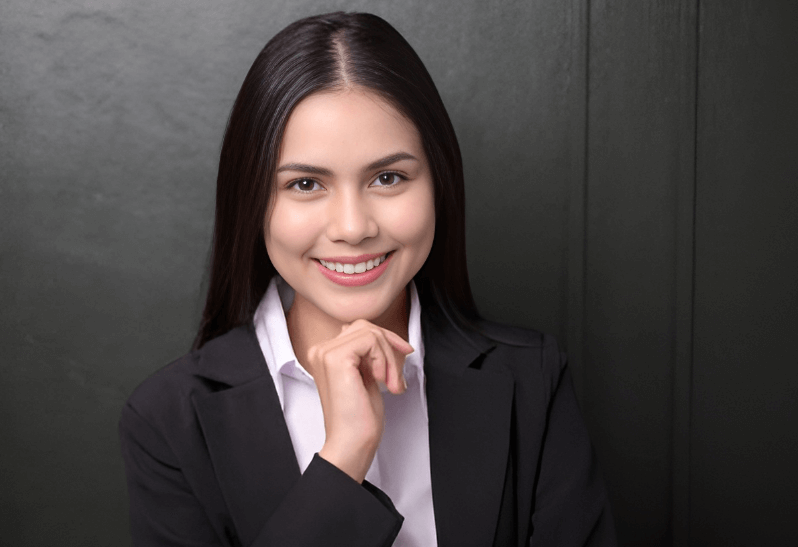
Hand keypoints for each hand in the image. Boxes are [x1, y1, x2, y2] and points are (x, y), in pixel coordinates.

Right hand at [311, 319, 413, 482]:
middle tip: (396, 377)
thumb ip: (367, 355)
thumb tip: (380, 335)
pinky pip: (371, 340)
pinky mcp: (336, 358)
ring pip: (371, 333)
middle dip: (389, 347)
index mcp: (325, 354)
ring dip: (389, 358)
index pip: (359, 329)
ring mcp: (326, 353)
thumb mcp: (366, 376)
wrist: (351, 444)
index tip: (404, 353)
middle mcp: (321, 350)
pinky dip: (384, 359)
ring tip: (391, 383)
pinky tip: (381, 380)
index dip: (386, 339)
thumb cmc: (359, 418)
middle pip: (365, 326)